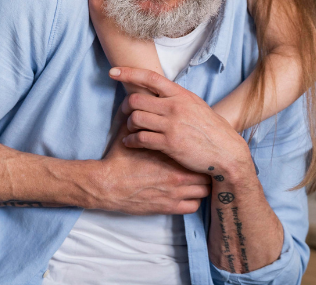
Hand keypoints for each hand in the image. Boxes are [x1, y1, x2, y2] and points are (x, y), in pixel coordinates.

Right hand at [95, 118, 210, 214]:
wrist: (108, 185)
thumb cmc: (118, 161)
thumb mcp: (130, 136)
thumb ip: (141, 123)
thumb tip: (143, 107)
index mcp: (171, 155)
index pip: (198, 153)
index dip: (199, 152)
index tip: (197, 151)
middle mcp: (178, 175)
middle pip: (207, 173)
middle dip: (204, 169)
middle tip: (199, 166)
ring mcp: (175, 193)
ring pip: (205, 191)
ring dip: (201, 186)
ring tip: (195, 181)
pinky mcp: (169, 207)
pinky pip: (194, 206)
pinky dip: (193, 200)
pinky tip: (186, 195)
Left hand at [113, 67, 252, 176]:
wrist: (227, 153)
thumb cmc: (211, 129)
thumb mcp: (195, 106)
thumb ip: (176, 98)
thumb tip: (157, 92)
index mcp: (181, 95)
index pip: (150, 78)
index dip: (129, 72)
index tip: (113, 72)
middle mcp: (175, 107)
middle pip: (136, 100)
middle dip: (125, 106)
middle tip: (124, 112)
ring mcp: (171, 125)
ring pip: (135, 119)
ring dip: (128, 124)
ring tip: (130, 129)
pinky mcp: (169, 144)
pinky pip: (140, 139)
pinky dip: (130, 141)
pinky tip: (130, 142)